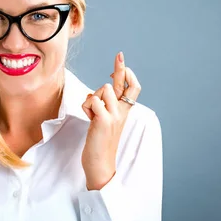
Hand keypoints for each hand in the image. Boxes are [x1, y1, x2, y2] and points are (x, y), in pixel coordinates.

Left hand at [80, 52, 140, 189]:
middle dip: (120, 68)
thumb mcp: (104, 121)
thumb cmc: (100, 143)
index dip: (128, 75)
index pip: (133, 89)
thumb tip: (98, 92)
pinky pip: (93, 102)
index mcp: (124, 112)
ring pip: (102, 90)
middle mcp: (121, 112)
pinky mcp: (104, 121)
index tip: (121, 65)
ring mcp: (114, 116)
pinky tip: (88, 118)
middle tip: (119, 55)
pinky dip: (87, 107)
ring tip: (91, 114)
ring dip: (92, 98)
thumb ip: (104, 106)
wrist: (101, 165)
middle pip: (121, 85)